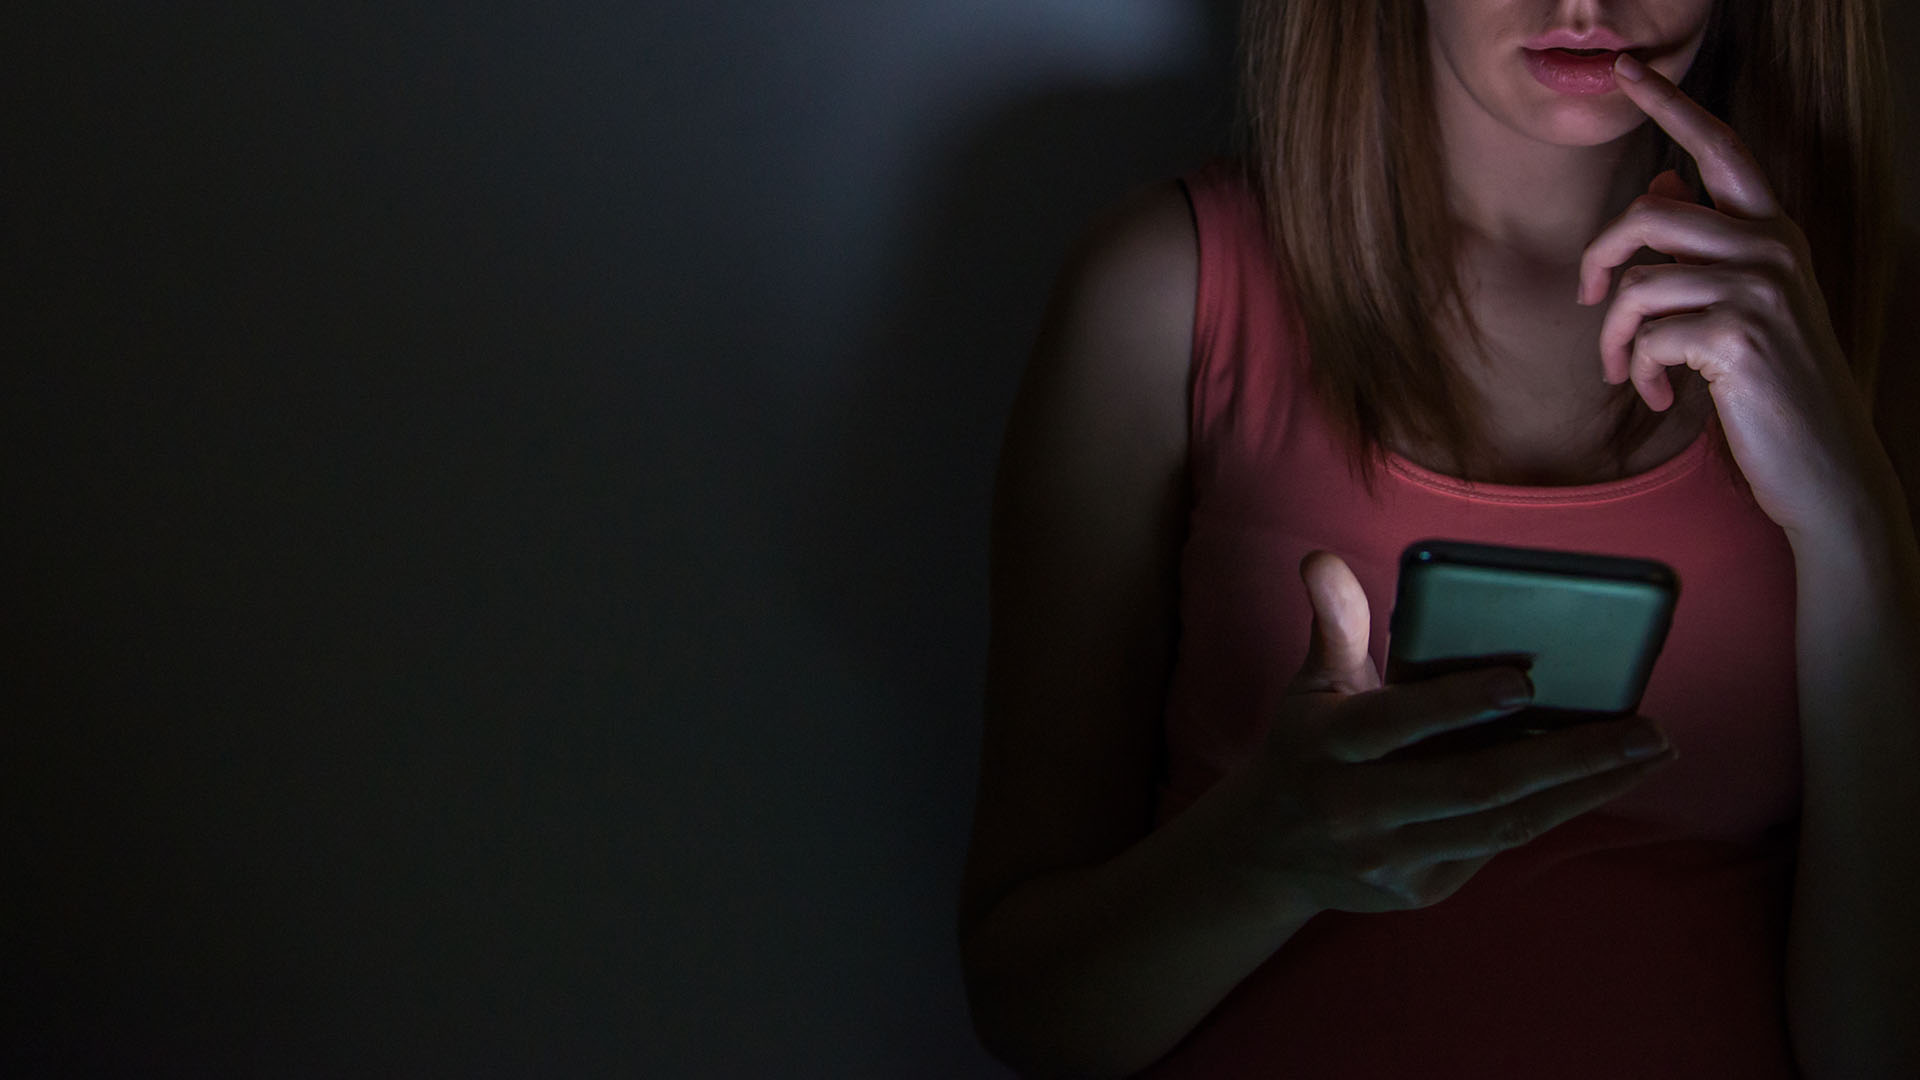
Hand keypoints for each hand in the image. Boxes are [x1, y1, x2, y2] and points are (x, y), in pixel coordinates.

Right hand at [1221, 552, 1676, 914]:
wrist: (1265, 854)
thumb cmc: (1306, 747)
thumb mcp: (1309, 685)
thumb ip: (1332, 623)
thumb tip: (1321, 561)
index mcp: (1326, 744)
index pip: (1395, 722)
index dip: (1456, 704)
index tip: (1524, 681)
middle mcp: (1354, 808)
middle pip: (1471, 784)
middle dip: (1566, 757)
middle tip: (1645, 729)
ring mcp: (1388, 857)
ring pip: (1500, 824)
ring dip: (1584, 789)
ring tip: (1650, 753)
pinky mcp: (1417, 890)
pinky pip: (1497, 848)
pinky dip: (1554, 811)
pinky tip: (1602, 781)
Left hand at [1575, 52, 1898, 542]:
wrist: (1821, 465)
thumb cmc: (1771, 388)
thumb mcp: (1739, 305)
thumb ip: (1704, 246)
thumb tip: (1659, 181)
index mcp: (1773, 233)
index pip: (1721, 148)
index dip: (1672, 103)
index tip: (1628, 69)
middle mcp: (1773, 248)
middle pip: (1649, 212)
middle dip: (1598, 258)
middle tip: (1586, 302)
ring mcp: (1760, 289)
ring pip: (1636, 283)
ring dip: (1612, 339)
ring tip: (1626, 372)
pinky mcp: (1739, 335)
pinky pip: (1646, 336)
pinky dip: (1638, 373)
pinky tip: (1659, 397)